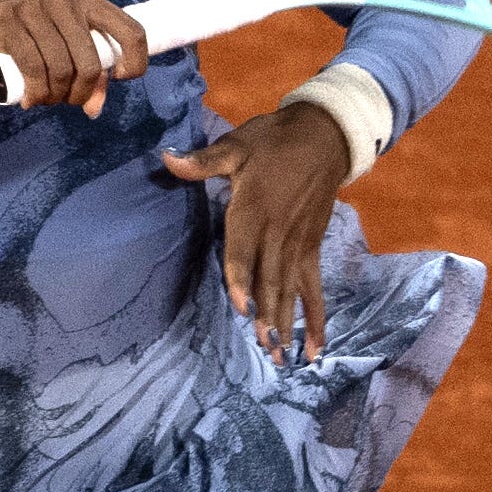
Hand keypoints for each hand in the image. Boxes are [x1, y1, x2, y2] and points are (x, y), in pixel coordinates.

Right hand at [0, 0, 146, 115]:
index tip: (118, 78)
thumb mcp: (62, 42)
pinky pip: (34, 67)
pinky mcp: (7, 22)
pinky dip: (37, 92)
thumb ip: (84, 70)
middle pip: (91, 62)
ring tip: (45, 100)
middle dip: (81, 93)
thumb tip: (94, 108)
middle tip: (66, 100)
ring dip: (55, 96)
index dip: (135, 63)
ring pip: (61, 68)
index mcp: (88, 0)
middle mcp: (65, 0)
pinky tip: (32, 100)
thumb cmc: (26, 32)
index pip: (132, 30)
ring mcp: (35, 7)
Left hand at [162, 100, 351, 364]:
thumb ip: (204, 161)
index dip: (241, 277)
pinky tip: (314, 348)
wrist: (325, 137)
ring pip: (290, 289)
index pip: (244, 249)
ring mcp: (297, 244)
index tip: (241, 305)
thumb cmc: (273, 141)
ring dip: (286, 322)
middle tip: (263, 347)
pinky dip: (315, 318)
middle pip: (270, 278)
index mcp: (254, 208)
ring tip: (280, 355)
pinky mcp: (311, 249)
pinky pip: (314, 288)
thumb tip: (166, 158)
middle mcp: (278, 232)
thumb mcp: (237, 144)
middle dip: (267, 313)